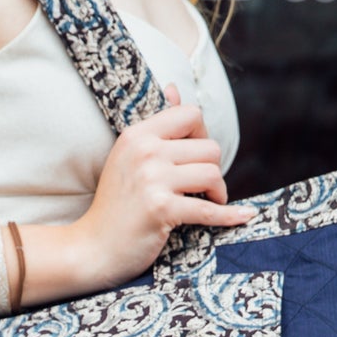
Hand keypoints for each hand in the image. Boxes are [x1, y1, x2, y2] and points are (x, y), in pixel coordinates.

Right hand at [70, 85, 250, 287]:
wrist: (93, 247)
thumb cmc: (116, 204)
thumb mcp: (129, 156)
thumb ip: (157, 125)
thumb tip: (174, 89)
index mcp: (137, 134)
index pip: (191, 114)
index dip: (202, 135)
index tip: (196, 157)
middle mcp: (144, 151)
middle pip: (210, 147)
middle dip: (212, 169)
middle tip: (201, 187)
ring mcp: (152, 180)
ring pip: (213, 174)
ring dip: (218, 192)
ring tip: (207, 201)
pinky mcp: (161, 209)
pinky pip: (209, 210)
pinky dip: (229, 215)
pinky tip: (243, 216)